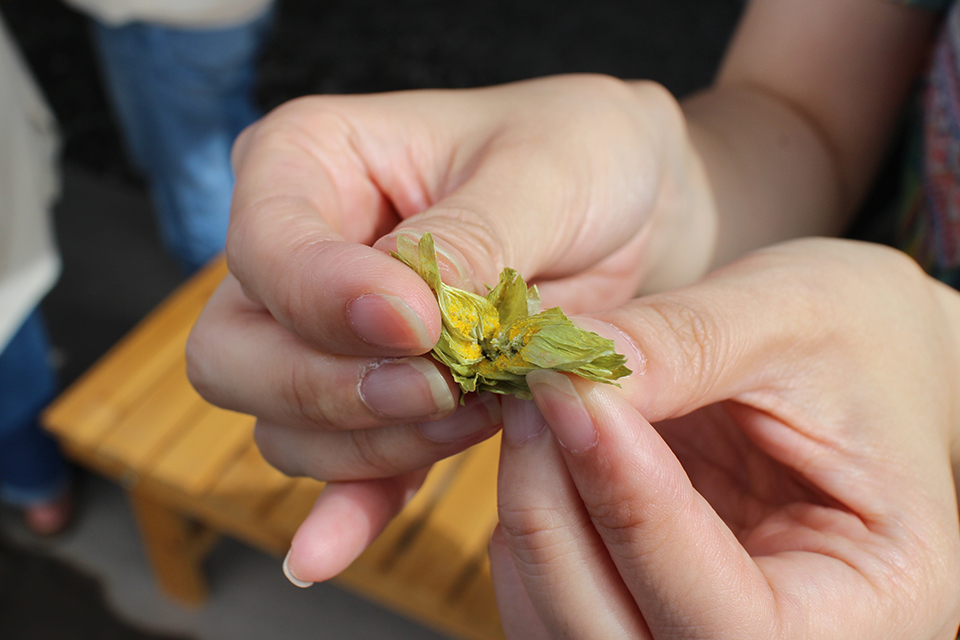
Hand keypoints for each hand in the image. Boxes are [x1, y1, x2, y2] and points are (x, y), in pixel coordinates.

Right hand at [186, 74, 716, 579]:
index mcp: (312, 161)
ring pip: (282, 423)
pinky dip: (346, 509)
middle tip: (443, 386)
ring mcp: (325, 336)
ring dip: (375, 440)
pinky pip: (335, 468)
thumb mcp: (544, 170)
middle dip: (335, 388)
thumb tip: (414, 317)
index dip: (324, 296)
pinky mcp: (375, 402)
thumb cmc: (582, 156)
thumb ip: (470, 240)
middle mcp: (300, 254)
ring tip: (479, 410)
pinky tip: (336, 551)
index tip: (416, 326)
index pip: (266, 244)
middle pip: (238, 353)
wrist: (632, 211)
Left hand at [492, 238, 959, 638]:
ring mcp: (692, 627)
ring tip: (532, 408)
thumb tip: (564, 366)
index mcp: (866, 610)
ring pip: (568, 630)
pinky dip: (525, 531)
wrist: (846, 350)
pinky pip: (548, 605)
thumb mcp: (794, 318)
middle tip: (531, 394)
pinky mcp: (639, 599)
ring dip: (529, 520)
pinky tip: (540, 448)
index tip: (571, 395)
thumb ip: (684, 344)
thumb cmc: (856, 335)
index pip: (731, 619)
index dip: (634, 511)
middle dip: (556, 517)